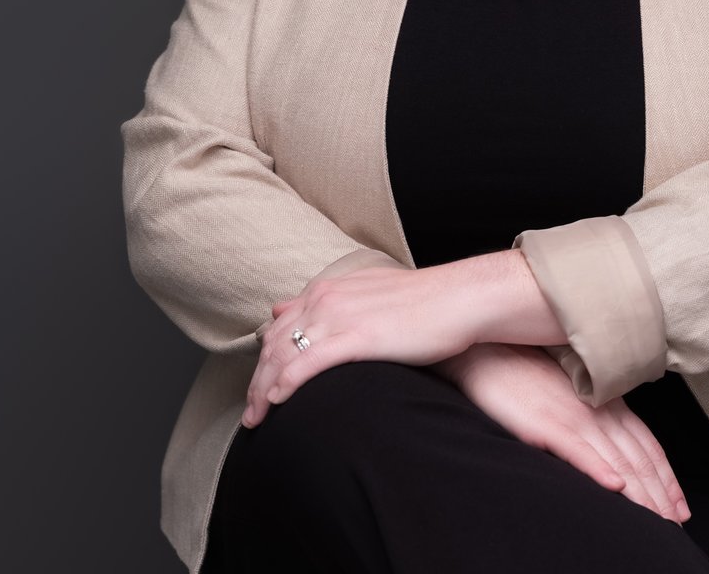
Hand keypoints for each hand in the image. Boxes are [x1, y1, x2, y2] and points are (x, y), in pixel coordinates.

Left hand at [243, 263, 478, 426]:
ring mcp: (340, 316)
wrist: (457, 299)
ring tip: (259, 419)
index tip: (258, 389)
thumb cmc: (420, 302)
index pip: (279, 329)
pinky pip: (310, 361)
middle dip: (256, 382)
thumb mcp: (366, 294)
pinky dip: (288, 382)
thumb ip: (327, 302)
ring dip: (265, 390)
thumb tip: (286, 308)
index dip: (263, 362)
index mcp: (328, 290)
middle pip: (275, 345)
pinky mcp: (358, 336)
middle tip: (252, 416)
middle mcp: (327, 299)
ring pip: (285, 356)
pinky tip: (279, 400)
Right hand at [434, 342, 691, 525]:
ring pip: (617, 460)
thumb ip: (593, 414)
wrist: (489, 352)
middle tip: (677, 523)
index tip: (681, 506)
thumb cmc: (525, 372)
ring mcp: (572, 416)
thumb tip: (614, 449)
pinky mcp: (546, 424)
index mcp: (605, 401)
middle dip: (661, 494)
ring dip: (642, 494)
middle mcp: (596, 410)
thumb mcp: (570, 393)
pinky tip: (615, 486)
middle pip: (639, 457)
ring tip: (659, 519)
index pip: (646, 444)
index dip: (666, 477)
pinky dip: (599, 468)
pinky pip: (578, 449)